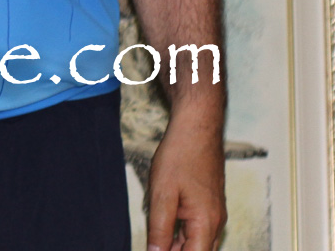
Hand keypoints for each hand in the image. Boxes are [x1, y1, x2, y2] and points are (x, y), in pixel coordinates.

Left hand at [144, 102, 225, 250]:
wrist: (197, 128)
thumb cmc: (181, 156)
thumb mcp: (162, 194)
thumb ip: (160, 227)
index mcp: (206, 223)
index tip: (155, 250)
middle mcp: (215, 222)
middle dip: (174, 250)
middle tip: (153, 243)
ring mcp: (214, 213)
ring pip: (196, 241)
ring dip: (176, 242)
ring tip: (155, 235)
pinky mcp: (209, 205)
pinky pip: (196, 227)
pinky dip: (180, 231)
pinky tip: (163, 224)